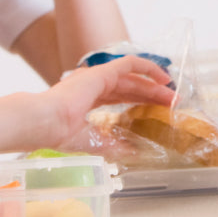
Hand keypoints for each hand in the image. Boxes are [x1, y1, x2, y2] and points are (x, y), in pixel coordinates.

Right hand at [45, 57, 174, 145]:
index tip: (158, 111)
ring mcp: (96, 77)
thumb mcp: (94, 143)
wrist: (45, 123)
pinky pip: (130, 63)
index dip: (140, 103)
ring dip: (155, 86)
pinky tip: (163, 77)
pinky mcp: (102, 71)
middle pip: (130, 89)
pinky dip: (148, 67)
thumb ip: (114, 145)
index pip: (119, 99)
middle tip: (172, 104)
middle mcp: (91, 86)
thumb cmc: (59, 134)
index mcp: (86, 101)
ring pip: (133, 78)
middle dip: (152, 96)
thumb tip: (134, 153)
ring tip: (173, 95)